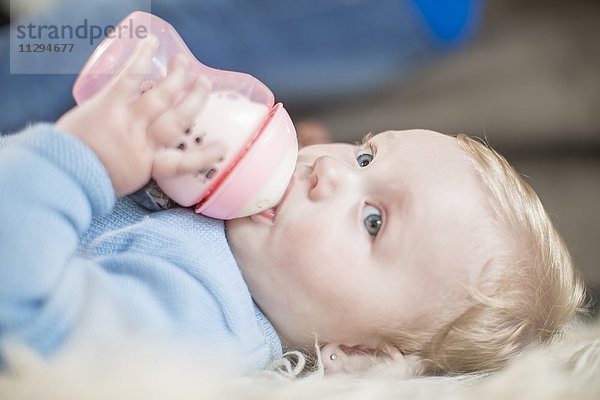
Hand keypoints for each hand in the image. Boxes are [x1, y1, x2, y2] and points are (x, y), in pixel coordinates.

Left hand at [56, 36, 225, 195]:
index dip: (204, 155)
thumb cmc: (84, 183)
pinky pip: (129, 81)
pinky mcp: (107, 107)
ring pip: (160, 99)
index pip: (183, 162)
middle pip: (176, 120)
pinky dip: (140, 60)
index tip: (222, 148)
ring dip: (175, 79)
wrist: (59, 176)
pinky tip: (150, 43)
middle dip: (194, 101)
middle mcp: (143, 144)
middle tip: (204, 84)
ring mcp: (127, 124)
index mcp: (147, 166)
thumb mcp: (117, 184)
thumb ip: (131, 169)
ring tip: (183, 62)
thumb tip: (140, 160)